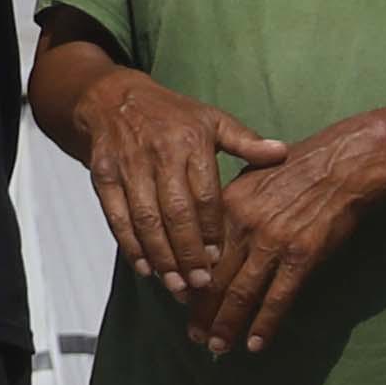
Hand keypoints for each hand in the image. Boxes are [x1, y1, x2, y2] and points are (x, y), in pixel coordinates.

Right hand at [76, 66, 288, 296]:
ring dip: (160, 257)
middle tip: (201, 284)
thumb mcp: (212, 119)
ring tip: (177, 286)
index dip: (210, 229)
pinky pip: (116, 217)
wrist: (114, 98)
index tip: (219, 259)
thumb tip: (283, 152)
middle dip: (187, 253)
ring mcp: (127, 167)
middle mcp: (157, 155)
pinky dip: (130, 246)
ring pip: (144, 220)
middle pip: (173, 213)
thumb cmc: (172, 114)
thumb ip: (246, 142)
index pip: (203, 194)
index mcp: (189, 142)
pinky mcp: (103, 176)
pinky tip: (146, 269)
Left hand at [186, 118, 385, 355]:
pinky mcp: (301, 256)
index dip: (189, 283)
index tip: (183, 304)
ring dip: (227, 324)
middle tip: (195, 337)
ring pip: (241, 293)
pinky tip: (255, 343)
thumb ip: (230, 208)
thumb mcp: (251, 176)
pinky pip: (279, 297)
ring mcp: (272, 242)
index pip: (199, 254)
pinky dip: (265, 323)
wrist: (342, 165)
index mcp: (226, 206)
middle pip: (213, 278)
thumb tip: (215, 236)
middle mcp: (243, 226)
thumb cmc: (299, 169)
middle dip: (202, 312)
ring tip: (218, 347)